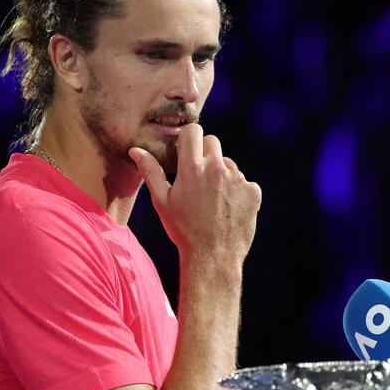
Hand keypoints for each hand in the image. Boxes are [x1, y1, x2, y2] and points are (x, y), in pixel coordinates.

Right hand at [130, 124, 261, 262]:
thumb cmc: (183, 230)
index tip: (185, 152)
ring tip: (212, 200)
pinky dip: (237, 192)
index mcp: (193, 168)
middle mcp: (217, 169)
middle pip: (212, 142)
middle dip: (204, 154)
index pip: (193, 131)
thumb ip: (151, 172)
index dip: (188, 139)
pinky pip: (244, 182)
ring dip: (221, 174)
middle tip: (198, 179)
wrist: (213, 257)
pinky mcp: (253, 192)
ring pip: (228, 164)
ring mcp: (238, 180)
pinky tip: (227, 209)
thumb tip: (136, 150)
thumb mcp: (162, 202)